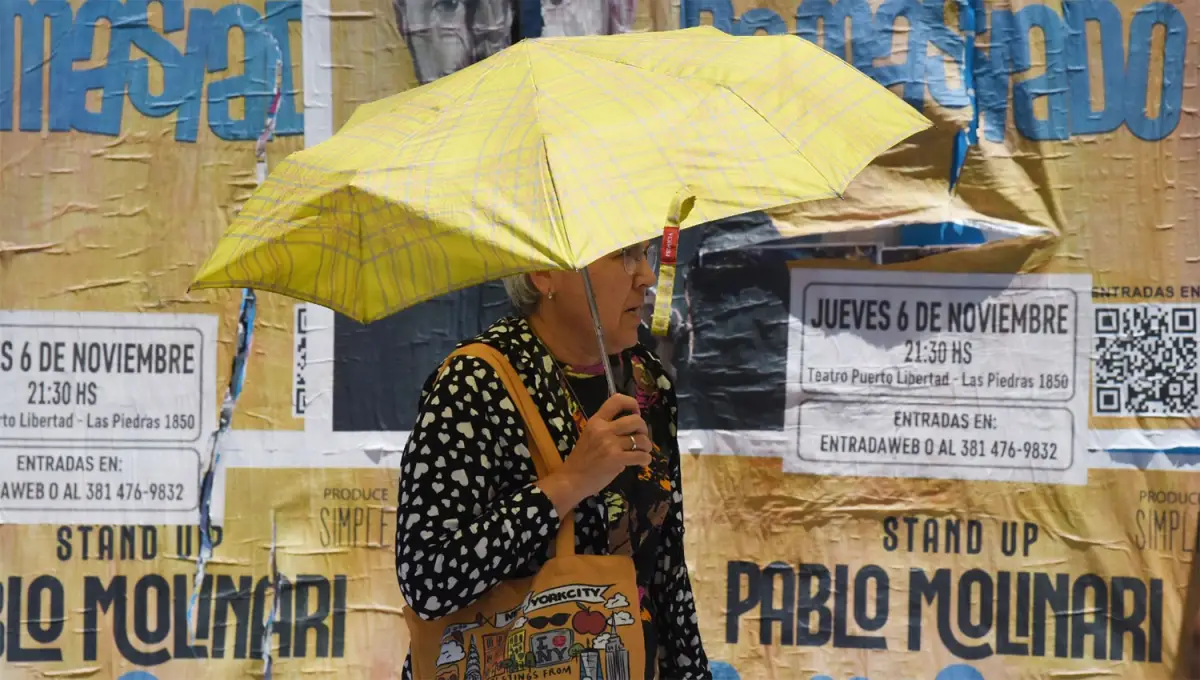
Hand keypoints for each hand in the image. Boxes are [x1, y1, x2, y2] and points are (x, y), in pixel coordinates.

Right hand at [538, 394, 650, 516]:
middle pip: (636, 420)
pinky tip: (642, 462)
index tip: (636, 413)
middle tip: (640, 437)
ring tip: (643, 451)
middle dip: (644, 429)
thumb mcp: (589, 435)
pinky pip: (641, 456)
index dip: (632, 404)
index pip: (617, 400)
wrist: (571, 479)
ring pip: (641, 439)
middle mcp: (604, 429)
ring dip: (647, 446)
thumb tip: (631, 428)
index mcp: (596, 421)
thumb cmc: (582, 459)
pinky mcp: (616, 459)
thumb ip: (607, 429)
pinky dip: (645, 459)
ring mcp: (610, 444)